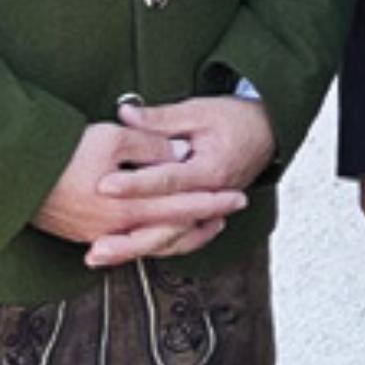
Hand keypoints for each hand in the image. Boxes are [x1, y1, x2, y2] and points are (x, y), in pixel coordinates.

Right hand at [33, 119, 247, 267]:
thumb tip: (180, 156)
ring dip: (183, 234)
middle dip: (205, 219)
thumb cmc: (63, 152)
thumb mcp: (113, 138)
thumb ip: (152, 148)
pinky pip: (131, 243)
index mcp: (128, 207)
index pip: (182, 206)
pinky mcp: (85, 235)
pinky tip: (162, 232)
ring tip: (206, 225)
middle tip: (232, 210)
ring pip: (153, 242)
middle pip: (172, 231)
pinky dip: (155, 238)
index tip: (238, 196)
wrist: (14, 173)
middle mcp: (117, 229)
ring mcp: (99, 235)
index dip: (212, 201)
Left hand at [84, 94, 276, 267]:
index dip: (134, 183)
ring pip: (169, 239)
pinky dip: (150, 247)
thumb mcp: (199, 110)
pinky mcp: (203, 215)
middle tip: (96, 243)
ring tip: (101, 254)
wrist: (268, 131)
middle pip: (165, 223)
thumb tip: (127, 115)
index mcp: (211, 169)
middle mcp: (210, 196)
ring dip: (134, 248)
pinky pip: (177, 239)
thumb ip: (161, 118)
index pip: (166, 180)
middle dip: (128, 236)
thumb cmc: (237, 119)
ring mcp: (208, 210)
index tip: (104, 186)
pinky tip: (125, 252)